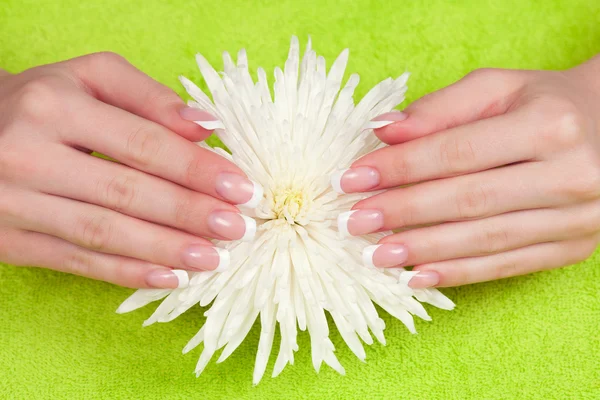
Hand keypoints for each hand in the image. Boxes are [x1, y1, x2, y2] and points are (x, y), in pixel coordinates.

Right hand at [0, 52, 260, 287]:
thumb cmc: (43, 103)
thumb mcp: (90, 79)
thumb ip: (150, 98)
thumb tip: (209, 126)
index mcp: (54, 106)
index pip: (142, 144)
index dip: (196, 169)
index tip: (241, 187)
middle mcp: (28, 154)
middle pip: (126, 191)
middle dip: (189, 213)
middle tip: (237, 228)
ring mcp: (12, 202)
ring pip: (103, 232)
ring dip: (164, 249)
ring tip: (213, 258)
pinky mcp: (9, 240)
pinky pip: (76, 261)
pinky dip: (126, 273)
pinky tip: (168, 278)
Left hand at [333, 55, 599, 287]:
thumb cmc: (544, 104)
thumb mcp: (497, 89)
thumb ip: (439, 108)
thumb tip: (381, 130)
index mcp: (549, 124)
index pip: (456, 153)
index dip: (400, 168)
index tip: (352, 179)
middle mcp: (571, 174)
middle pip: (468, 200)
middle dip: (403, 213)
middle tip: (354, 222)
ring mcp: (578, 217)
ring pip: (485, 239)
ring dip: (424, 250)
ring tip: (375, 254)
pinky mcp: (574, 247)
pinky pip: (507, 265)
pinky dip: (459, 273)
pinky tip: (418, 276)